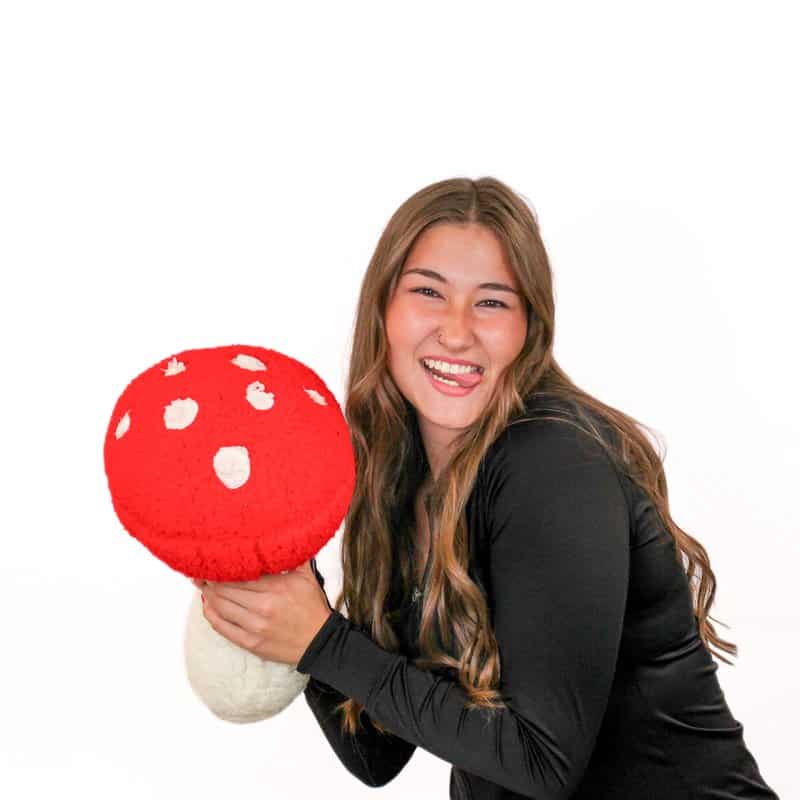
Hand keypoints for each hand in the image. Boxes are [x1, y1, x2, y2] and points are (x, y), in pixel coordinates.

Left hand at [191, 560, 331, 665]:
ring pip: (221, 607)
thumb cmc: (312, 607)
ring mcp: (255, 626)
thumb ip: (293, 556)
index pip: (240, 574)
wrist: (320, 641)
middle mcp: (263, 606)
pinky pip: (223, 628)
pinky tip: (207, 606)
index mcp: (277, 587)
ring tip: (202, 585)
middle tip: (201, 571)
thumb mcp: (307, 576)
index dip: (223, 567)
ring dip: (208, 595)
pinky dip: (211, 615)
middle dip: (210, 579)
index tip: (214, 559)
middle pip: (226, 590)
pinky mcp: (251, 643)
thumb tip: (283, 535)